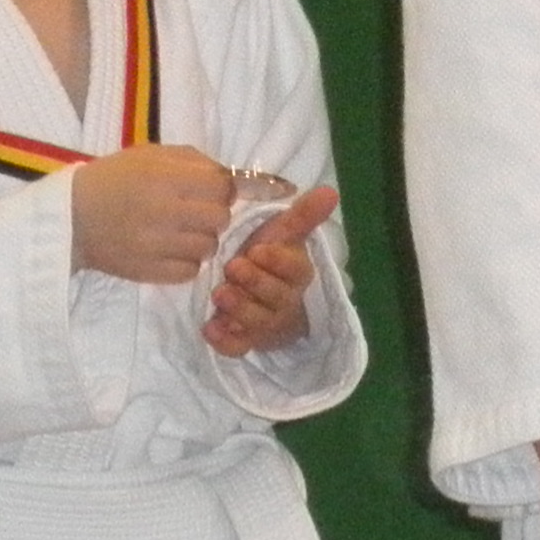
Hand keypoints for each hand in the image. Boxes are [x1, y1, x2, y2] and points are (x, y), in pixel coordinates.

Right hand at [72, 144, 245, 282]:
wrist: (70, 217)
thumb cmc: (112, 180)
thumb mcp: (148, 155)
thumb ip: (190, 160)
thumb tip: (226, 177)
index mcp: (162, 177)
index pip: (220, 186)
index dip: (222, 187)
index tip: (211, 190)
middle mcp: (163, 211)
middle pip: (220, 218)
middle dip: (214, 214)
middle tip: (198, 213)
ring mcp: (156, 246)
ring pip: (209, 247)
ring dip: (202, 240)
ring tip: (183, 233)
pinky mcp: (149, 272)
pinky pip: (191, 271)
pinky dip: (187, 262)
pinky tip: (172, 251)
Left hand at [204, 183, 338, 357]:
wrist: (262, 296)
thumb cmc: (269, 258)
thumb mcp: (283, 233)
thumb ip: (303, 215)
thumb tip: (330, 190)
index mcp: (297, 273)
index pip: (294, 270)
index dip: (277, 262)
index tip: (257, 250)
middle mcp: (286, 301)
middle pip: (276, 297)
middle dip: (254, 283)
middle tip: (232, 267)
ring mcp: (266, 324)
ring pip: (258, 323)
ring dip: (239, 309)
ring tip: (219, 293)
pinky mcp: (247, 341)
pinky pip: (239, 348)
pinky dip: (225, 343)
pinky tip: (210, 329)